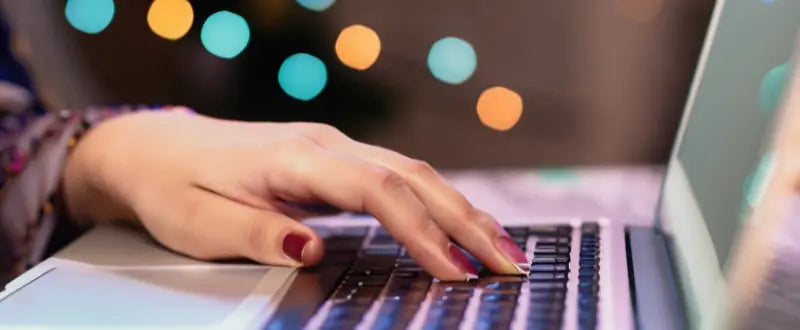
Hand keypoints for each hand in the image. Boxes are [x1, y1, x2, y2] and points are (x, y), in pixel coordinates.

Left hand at [63, 110, 527, 279]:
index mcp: (295, 157)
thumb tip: (315, 249)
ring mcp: (332, 149)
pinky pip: (398, 178)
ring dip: (461, 209)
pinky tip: (458, 223)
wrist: (154, 148)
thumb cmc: (174, 185)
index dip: (421, 230)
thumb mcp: (199, 221)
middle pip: (412, 176)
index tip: (454, 270)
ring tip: (502, 247)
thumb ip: (257, 234)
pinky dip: (436, 202)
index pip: (376, 190)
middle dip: (466, 220)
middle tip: (509, 263)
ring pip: (414, 173)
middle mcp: (324, 145)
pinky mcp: (334, 161)